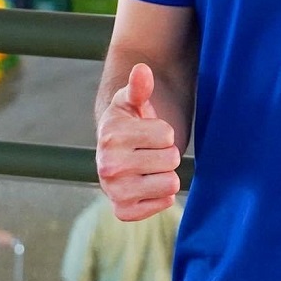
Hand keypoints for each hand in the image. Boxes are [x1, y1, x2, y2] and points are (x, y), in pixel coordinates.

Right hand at [96, 63, 180, 220]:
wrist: (115, 150)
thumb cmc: (129, 121)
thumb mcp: (133, 99)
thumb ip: (140, 86)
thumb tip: (142, 70)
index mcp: (112, 136)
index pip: (167, 134)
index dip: (164, 131)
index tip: (149, 131)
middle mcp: (108, 167)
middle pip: (171, 158)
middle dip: (167, 152)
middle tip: (149, 150)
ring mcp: (115, 191)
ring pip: (170, 183)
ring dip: (166, 174)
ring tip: (149, 166)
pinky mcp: (124, 211)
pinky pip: (162, 204)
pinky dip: (162, 195)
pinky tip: (149, 184)